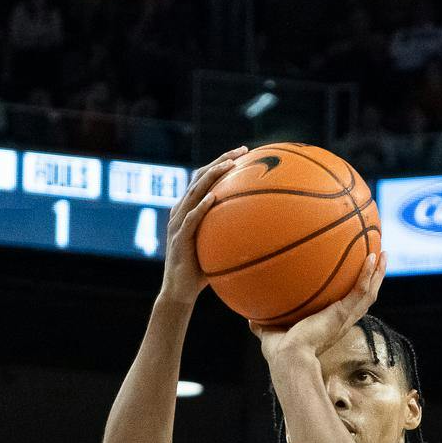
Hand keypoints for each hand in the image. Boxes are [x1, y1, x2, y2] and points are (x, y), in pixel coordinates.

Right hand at [158, 145, 248, 303]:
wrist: (180, 292)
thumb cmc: (201, 270)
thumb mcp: (218, 247)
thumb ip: (231, 234)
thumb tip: (263, 229)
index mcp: (189, 209)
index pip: (205, 178)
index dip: (222, 162)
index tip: (244, 152)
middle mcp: (181, 211)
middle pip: (199, 177)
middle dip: (221, 161)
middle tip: (242, 151)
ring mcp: (178, 224)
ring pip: (194, 192)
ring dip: (212, 177)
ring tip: (229, 165)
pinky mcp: (178, 239)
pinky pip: (190, 220)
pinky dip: (201, 207)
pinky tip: (214, 197)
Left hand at [253, 251, 385, 364]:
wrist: (288, 359)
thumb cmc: (280, 353)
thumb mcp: (270, 333)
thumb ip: (262, 324)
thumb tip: (248, 316)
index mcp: (329, 325)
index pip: (347, 306)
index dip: (353, 292)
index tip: (354, 277)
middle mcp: (342, 321)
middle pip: (365, 297)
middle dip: (373, 278)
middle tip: (377, 258)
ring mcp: (344, 318)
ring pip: (369, 293)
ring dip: (378, 273)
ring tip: (383, 254)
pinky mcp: (342, 315)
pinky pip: (361, 291)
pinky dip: (368, 274)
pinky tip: (372, 257)